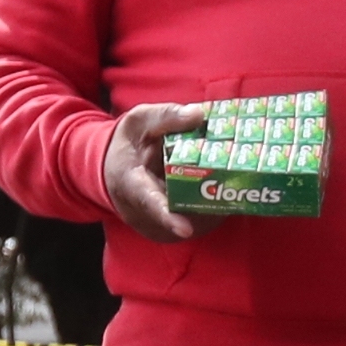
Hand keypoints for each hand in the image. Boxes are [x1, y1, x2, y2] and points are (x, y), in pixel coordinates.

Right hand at [103, 102, 223, 242]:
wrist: (113, 169)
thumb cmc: (128, 144)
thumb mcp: (140, 121)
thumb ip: (166, 117)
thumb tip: (199, 115)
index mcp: (131, 182)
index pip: (148, 201)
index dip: (167, 217)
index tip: (186, 229)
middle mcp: (142, 211)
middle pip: (179, 214)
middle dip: (207, 204)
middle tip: (232, 186)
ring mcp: (155, 225)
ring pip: (192, 223)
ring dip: (212, 206)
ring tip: (229, 185)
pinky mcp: (168, 230)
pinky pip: (194, 224)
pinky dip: (210, 210)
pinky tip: (220, 191)